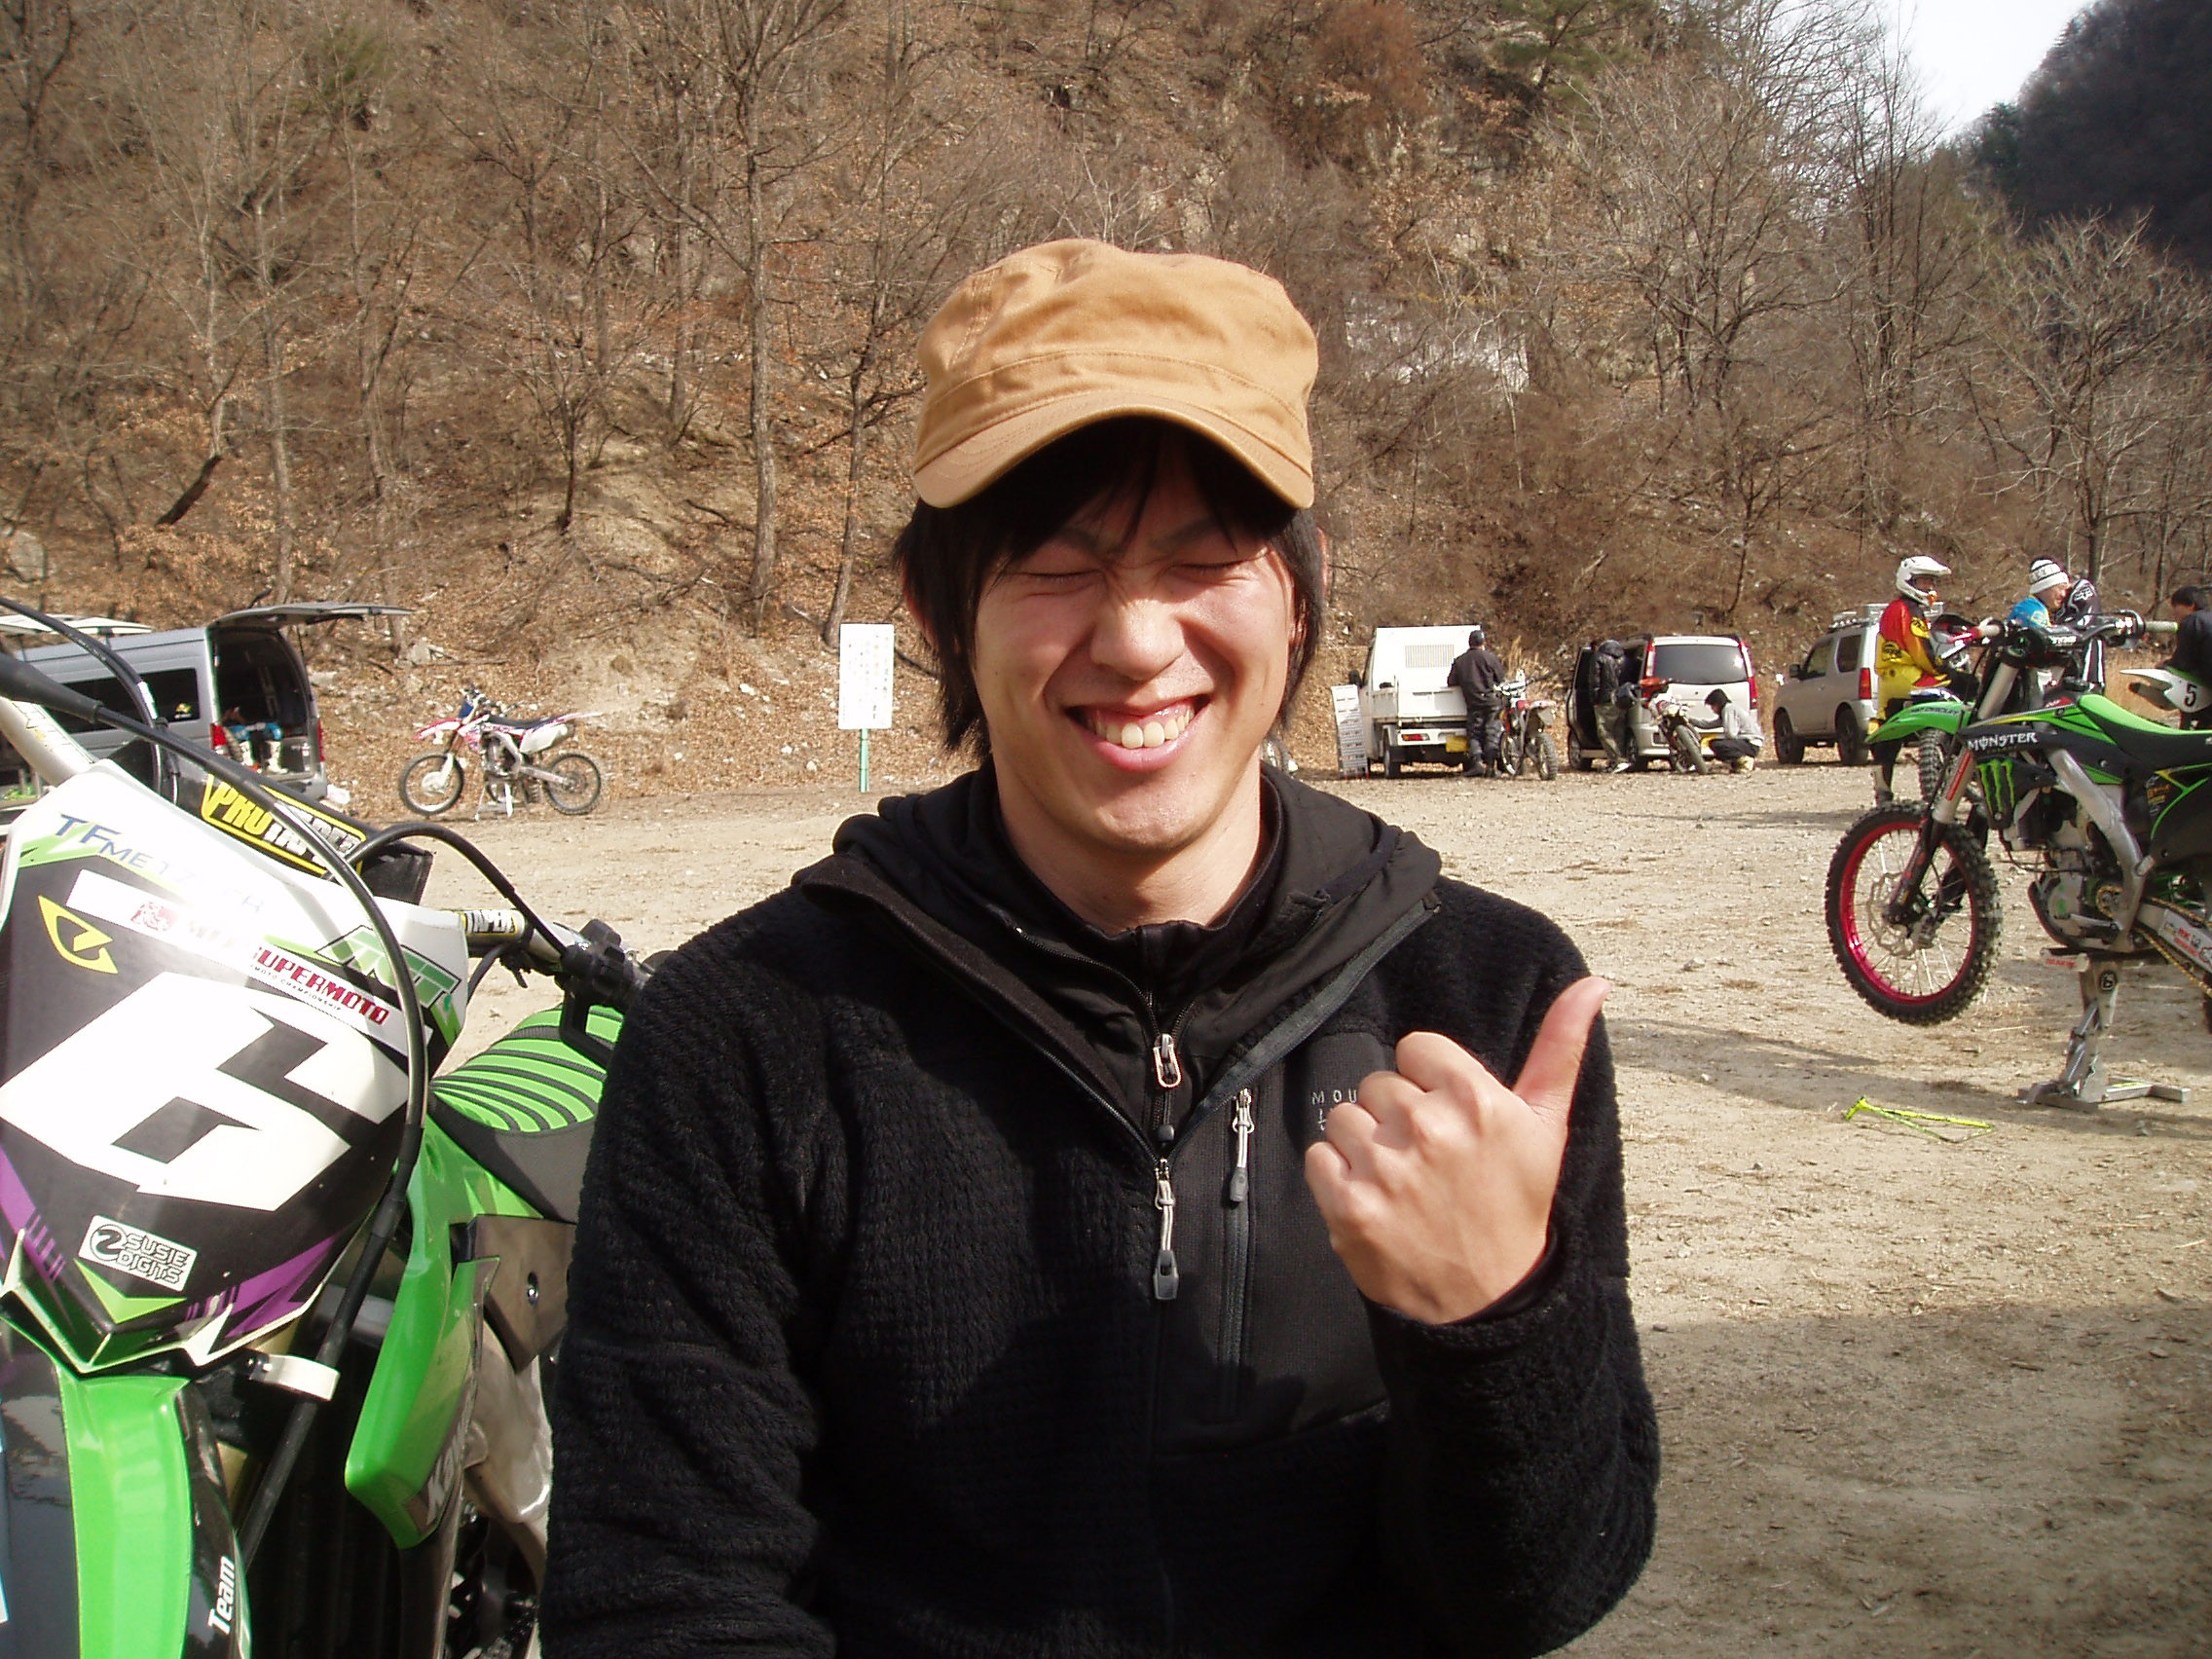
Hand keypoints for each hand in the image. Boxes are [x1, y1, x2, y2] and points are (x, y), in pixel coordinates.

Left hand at [1303, 977, 1609, 1324]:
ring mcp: (1385, 1169)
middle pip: (1379, 1084)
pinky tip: (1374, 1199)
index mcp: (1475, 1100)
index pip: (1415, 1048)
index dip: (1428, 1082)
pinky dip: (1337, 1177)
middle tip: (1430, 1160)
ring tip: (1402, 1180)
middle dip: (1398, 1117)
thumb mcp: (1547, 1126)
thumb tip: (1594, 983)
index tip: (1448, 1118)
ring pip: (1345, 1116)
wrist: (1489, 1298)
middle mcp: (1428, 1128)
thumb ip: (1560, 1046)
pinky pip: (1319, 1157)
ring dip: (1366, 1146)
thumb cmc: (1515, 1204)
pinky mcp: (1349, 1206)